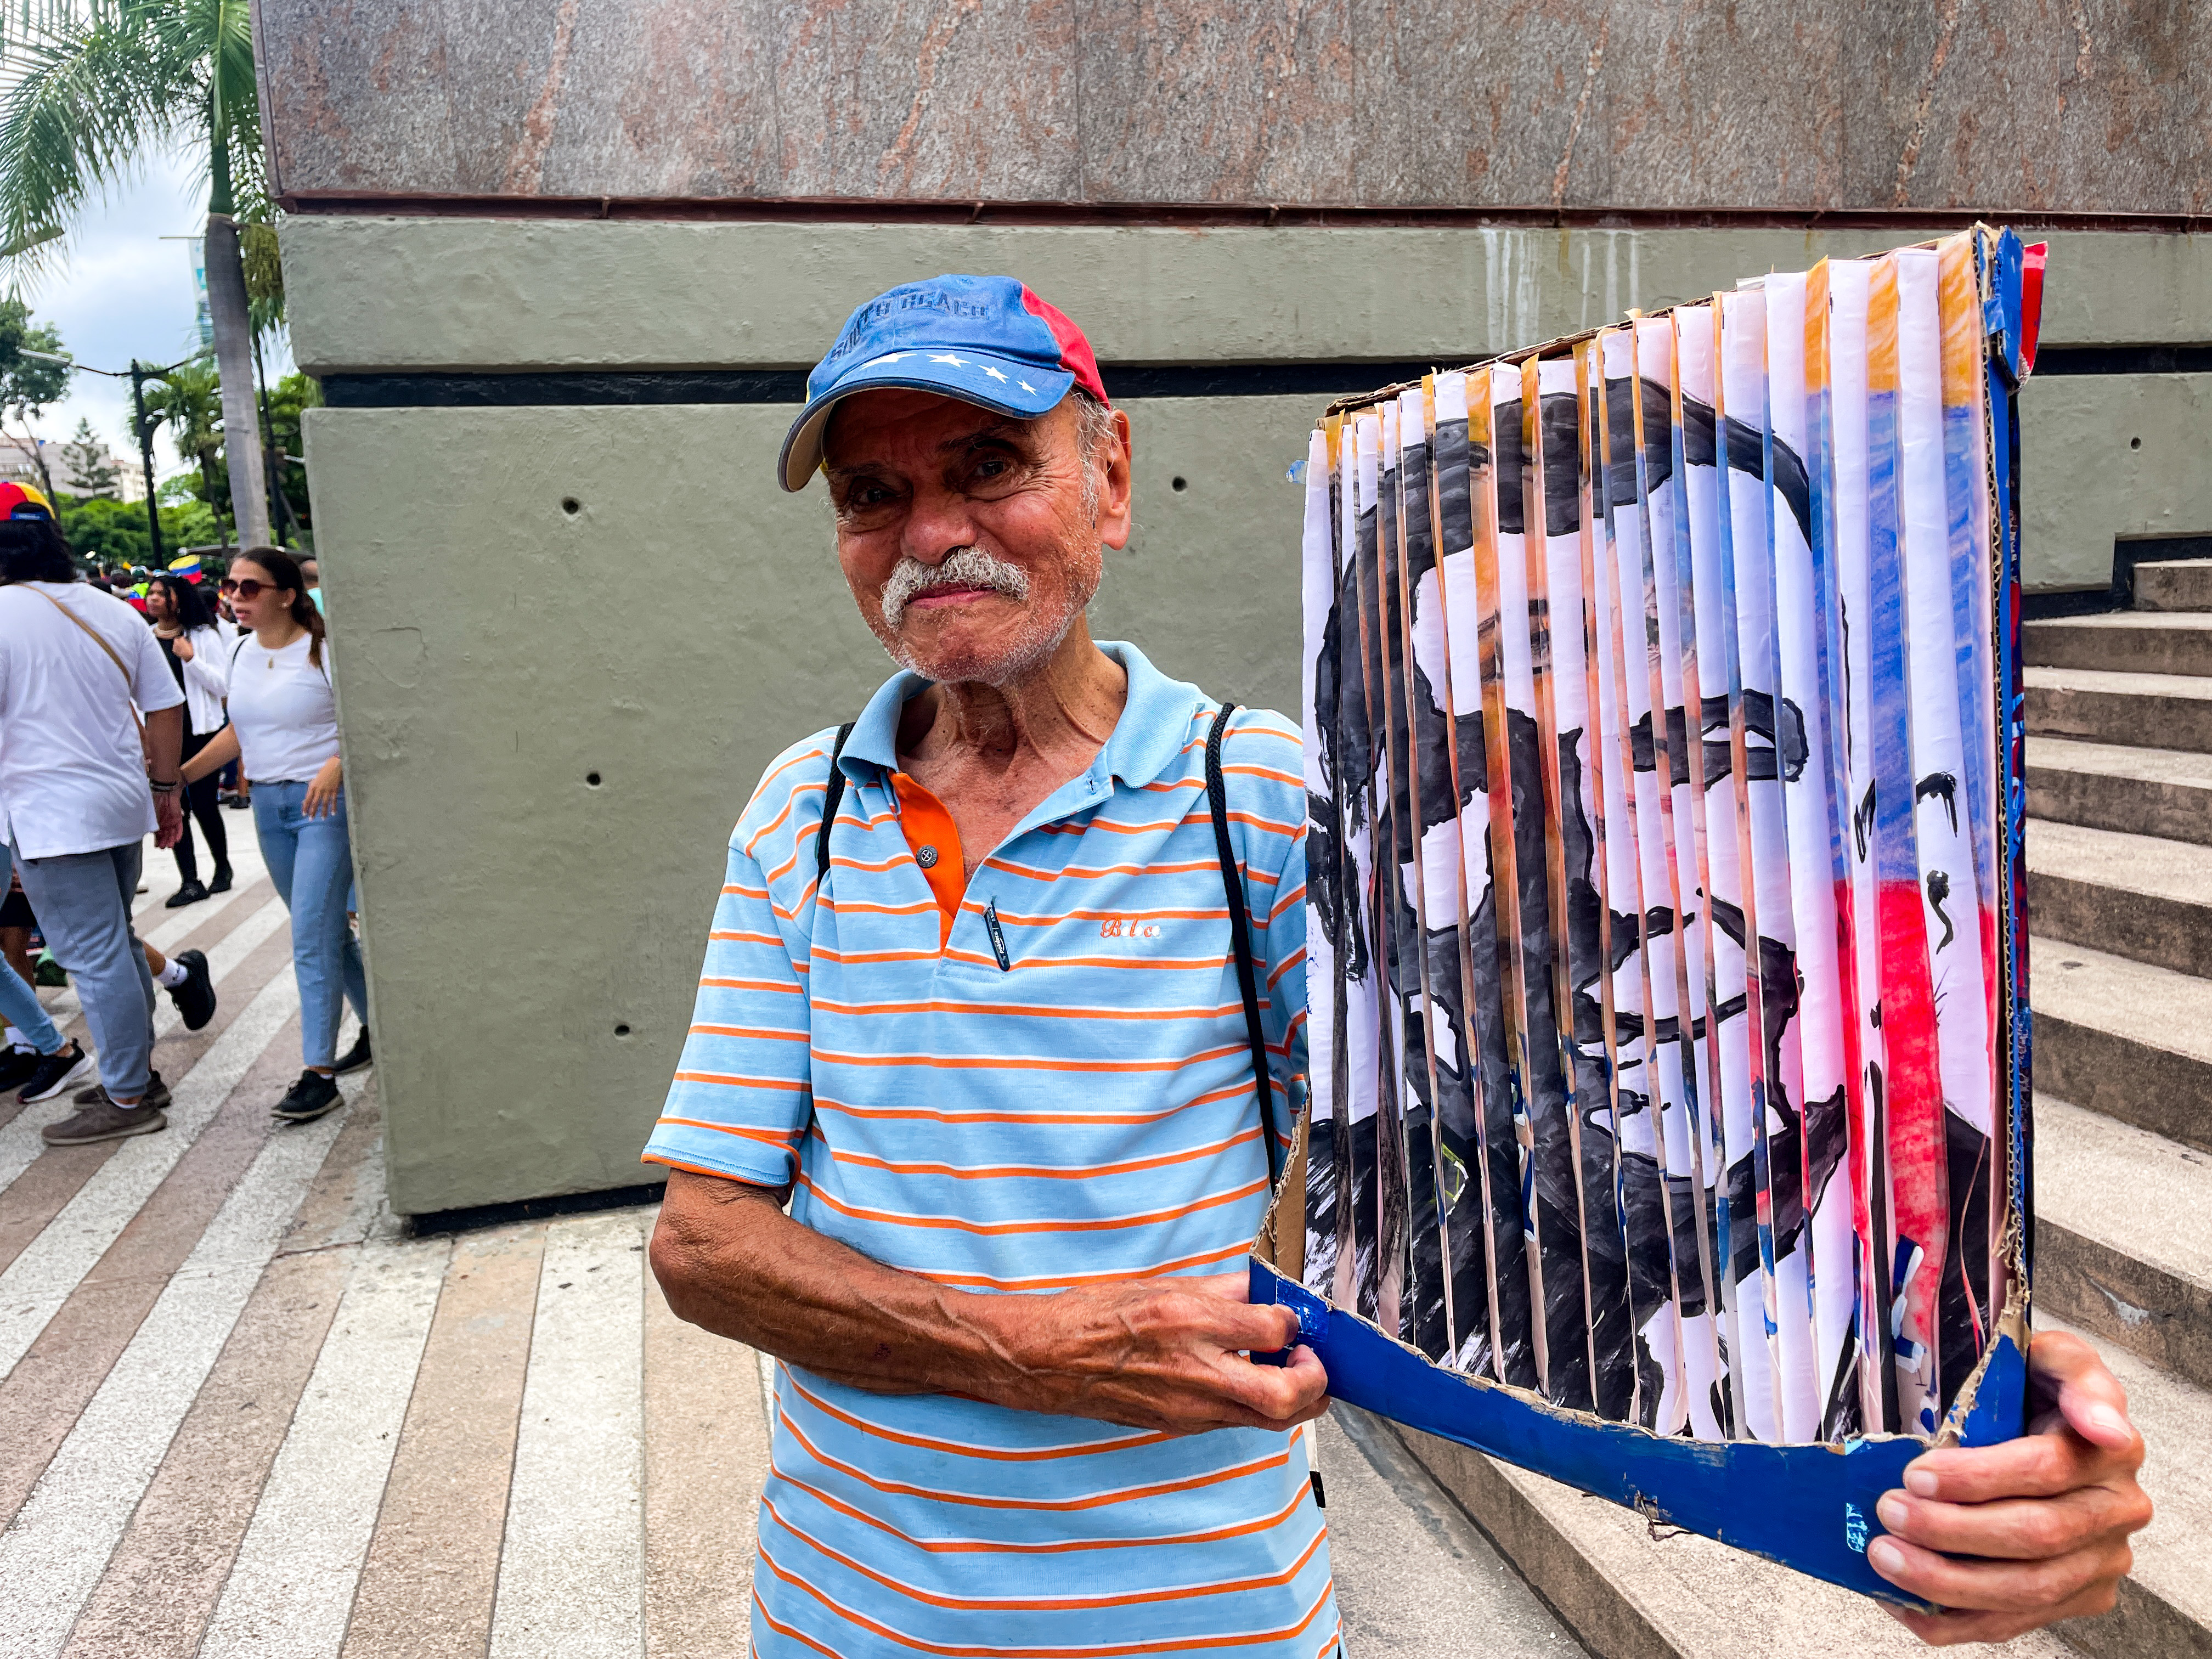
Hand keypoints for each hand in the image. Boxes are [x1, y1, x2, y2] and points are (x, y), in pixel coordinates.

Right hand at [153, 790, 184, 848]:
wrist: (165, 790)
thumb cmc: (155, 799)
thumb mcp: (151, 812)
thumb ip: (151, 822)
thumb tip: (151, 832)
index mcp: (156, 819)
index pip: (157, 831)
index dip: (157, 839)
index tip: (156, 845)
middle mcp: (164, 820)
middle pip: (165, 833)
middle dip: (164, 841)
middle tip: (163, 848)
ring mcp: (171, 819)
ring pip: (172, 831)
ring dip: (171, 839)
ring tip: (170, 846)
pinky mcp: (178, 817)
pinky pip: (179, 826)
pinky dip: (178, 833)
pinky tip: (177, 839)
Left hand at [171, 634, 193, 660]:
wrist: (187, 657)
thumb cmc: (190, 651)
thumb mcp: (191, 644)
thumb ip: (188, 640)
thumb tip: (187, 639)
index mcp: (181, 639)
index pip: (182, 636)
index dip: (184, 638)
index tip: (185, 639)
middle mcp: (176, 642)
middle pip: (176, 639)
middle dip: (179, 640)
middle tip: (182, 642)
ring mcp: (174, 646)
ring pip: (175, 643)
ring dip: (177, 644)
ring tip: (181, 646)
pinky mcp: (173, 650)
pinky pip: (174, 647)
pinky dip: (176, 648)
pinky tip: (180, 649)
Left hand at [303, 756, 343, 817]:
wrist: (334, 766)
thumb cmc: (324, 770)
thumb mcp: (315, 778)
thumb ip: (313, 787)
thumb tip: (310, 796)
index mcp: (313, 786)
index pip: (308, 799)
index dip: (305, 807)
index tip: (304, 814)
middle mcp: (319, 789)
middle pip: (315, 803)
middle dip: (313, 811)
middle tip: (311, 819)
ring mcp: (327, 790)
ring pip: (324, 803)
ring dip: (323, 811)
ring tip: (323, 818)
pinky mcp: (334, 790)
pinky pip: (333, 800)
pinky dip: (333, 807)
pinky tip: (333, 813)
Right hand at [975, 1273, 1329, 1434]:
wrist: (1050, 1358)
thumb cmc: (1098, 1314)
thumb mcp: (1163, 1284)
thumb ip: (1222, 1290)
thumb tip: (1265, 1291)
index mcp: (1190, 1321)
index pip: (1274, 1327)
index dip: (1294, 1322)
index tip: (1291, 1317)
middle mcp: (1195, 1369)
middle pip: (1284, 1396)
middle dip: (1315, 1382)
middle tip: (1312, 1362)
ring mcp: (1188, 1406)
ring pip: (1267, 1420)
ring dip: (1294, 1401)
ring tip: (1290, 1376)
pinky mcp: (1179, 1425)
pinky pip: (1234, 1423)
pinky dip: (1255, 1408)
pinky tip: (1247, 1384)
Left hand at [1871, 1329, 2150, 1645]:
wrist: (2043, 1422)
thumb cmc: (2036, 1388)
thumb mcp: (2052, 1358)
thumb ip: (2075, 1374)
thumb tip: (2106, 1425)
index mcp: (2109, 1453)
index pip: (2045, 1471)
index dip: (1978, 1477)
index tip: (1917, 1473)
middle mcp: (2113, 1514)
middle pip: (2035, 1536)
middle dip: (1951, 1529)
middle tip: (1888, 1509)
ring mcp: (2097, 1564)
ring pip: (2024, 1590)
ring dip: (1945, 1581)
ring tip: (1885, 1556)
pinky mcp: (2072, 1599)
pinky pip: (2010, 1623)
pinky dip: (1950, 1620)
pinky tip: (1899, 1599)